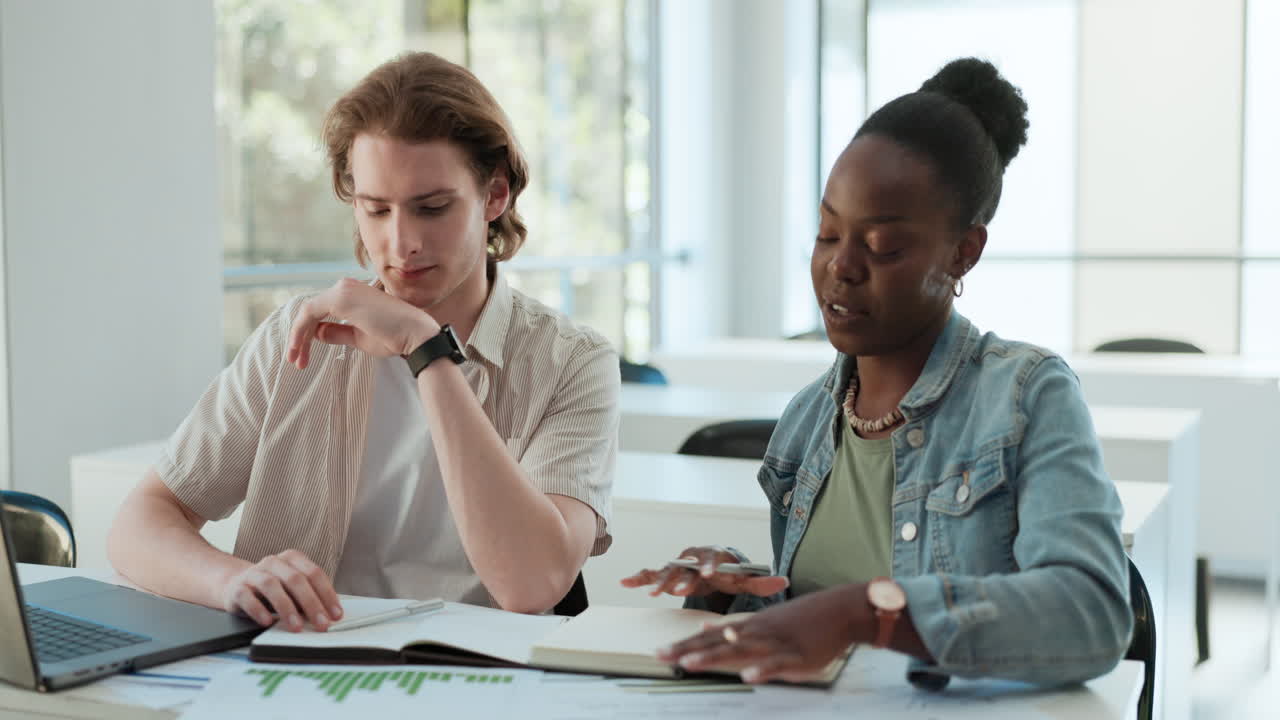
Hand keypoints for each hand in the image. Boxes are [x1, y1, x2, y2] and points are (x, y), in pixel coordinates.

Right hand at [219, 549, 343, 631]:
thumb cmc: (272, 589)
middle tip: (321, 624)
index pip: (314, 574)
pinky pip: (247, 597)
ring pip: (271, 586)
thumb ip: (309, 597)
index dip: (327, 594)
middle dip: (311, 603)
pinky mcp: (237, 588)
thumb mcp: (292, 589)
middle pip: (295, 579)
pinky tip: (268, 622)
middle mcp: (273, 562)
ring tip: (296, 627)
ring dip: (286, 608)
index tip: (336, 615)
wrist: (234, 585)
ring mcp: (254, 573)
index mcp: (292, 559)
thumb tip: (329, 616)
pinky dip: (258, 610)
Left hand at [286, 278, 439, 369]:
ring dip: (298, 336)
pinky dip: (300, 331)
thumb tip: (317, 332)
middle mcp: (346, 287)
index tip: (303, 356)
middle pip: (312, 310)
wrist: (416, 336)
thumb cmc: (395, 338)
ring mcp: (343, 290)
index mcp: (353, 294)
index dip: (307, 333)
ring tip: (295, 360)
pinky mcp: (341, 298)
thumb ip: (337, 332)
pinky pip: (310, 313)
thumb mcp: (358, 337)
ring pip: (308, 311)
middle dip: (299, 336)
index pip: (321, 311)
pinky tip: (299, 349)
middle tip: (295, 360)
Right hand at [619, 546, 788, 597]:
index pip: (712, 559)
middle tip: (678, 590)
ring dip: (658, 581)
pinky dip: (638, 577)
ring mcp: (677, 564)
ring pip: (666, 570)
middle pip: (686, 566)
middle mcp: (692, 557)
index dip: (709, 566)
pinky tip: (624, 582)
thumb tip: (784, 581)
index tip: (708, 574)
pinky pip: (649, 573)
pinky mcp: (665, 572)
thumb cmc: (729, 572)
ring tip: (651, 593)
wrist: (711, 566)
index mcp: (713, 556)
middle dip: (681, 578)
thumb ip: (761, 581)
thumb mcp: (745, 578)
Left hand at [656, 583, 867, 683]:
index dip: (684, 645)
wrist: (838, 609)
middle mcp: (757, 633)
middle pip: (717, 643)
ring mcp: (776, 643)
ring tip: (690, 664)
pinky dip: (764, 670)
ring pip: (741, 651)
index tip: (659, 652)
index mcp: (748, 627)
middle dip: (689, 650)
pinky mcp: (797, 656)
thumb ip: (734, 628)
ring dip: (716, 656)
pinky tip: (749, 677)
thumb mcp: (763, 621)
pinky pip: (778, 664)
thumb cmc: (800, 619)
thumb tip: (704, 629)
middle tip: (660, 656)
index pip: (710, 637)